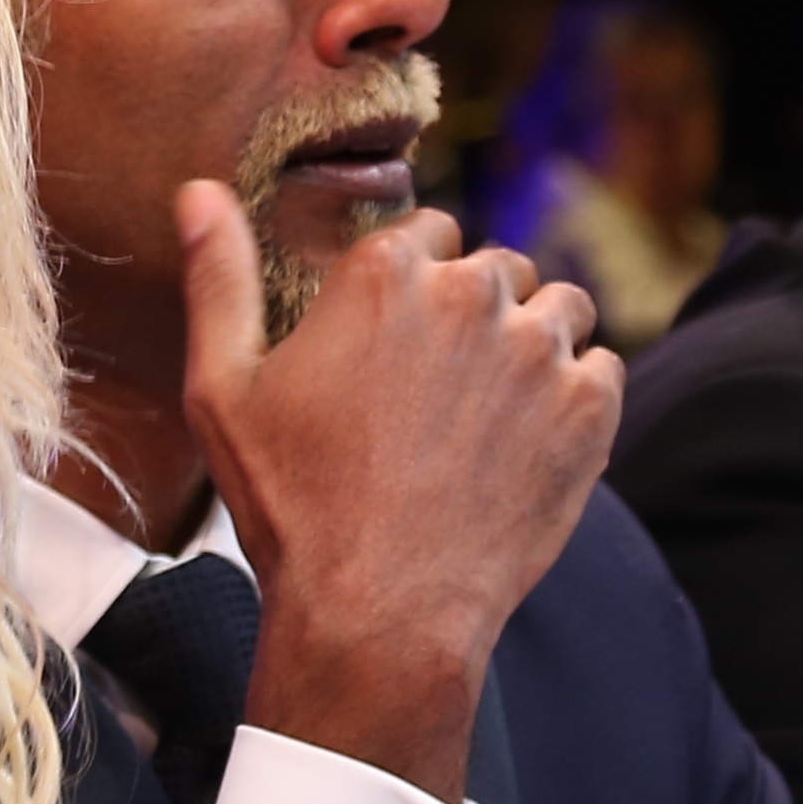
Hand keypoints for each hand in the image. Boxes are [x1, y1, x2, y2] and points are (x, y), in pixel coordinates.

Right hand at [175, 184, 617, 799]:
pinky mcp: (590, 408)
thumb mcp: (224, 390)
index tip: (397, 338)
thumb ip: (219, 279)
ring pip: (559, 310)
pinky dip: (576, 398)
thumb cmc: (291, 504)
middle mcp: (471, 292)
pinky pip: (603, 368)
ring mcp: (539, 348)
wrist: (379, 612)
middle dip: (476, 311)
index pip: (428, 231)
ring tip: (491, 414)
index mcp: (384, 273)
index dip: (414, 283)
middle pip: (497, 267)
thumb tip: (199, 191)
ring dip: (534, 344)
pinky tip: (528, 445)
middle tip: (440, 391)